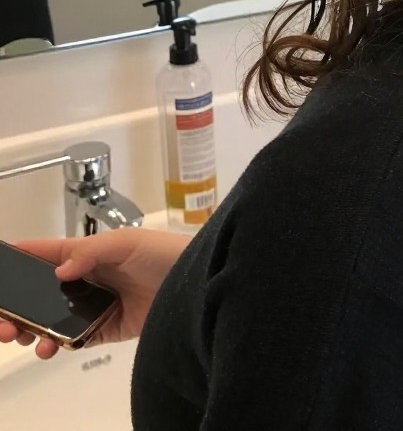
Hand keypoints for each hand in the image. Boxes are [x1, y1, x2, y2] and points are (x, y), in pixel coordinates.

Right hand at [0, 227, 190, 359]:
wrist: (196, 286)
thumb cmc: (164, 253)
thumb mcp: (128, 242)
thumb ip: (92, 252)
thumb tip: (60, 270)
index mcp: (88, 253)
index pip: (48, 254)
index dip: (23, 257)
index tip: (2, 264)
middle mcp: (86, 279)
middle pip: (41, 292)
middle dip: (18, 305)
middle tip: (5, 320)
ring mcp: (93, 306)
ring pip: (51, 318)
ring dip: (31, 328)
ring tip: (22, 336)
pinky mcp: (103, 330)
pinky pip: (72, 339)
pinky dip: (55, 345)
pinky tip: (48, 347)